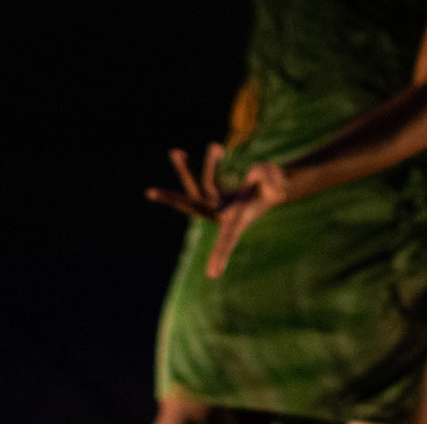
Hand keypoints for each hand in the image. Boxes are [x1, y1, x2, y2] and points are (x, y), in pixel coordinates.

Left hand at [145, 145, 288, 278]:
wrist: (274, 187)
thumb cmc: (276, 188)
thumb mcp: (276, 185)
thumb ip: (273, 186)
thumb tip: (271, 189)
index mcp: (238, 220)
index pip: (228, 237)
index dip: (222, 253)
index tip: (213, 273)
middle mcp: (222, 215)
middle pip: (193, 206)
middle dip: (172, 199)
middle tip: (150, 193)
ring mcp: (215, 205)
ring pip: (194, 188)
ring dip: (185, 170)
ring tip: (174, 152)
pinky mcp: (214, 196)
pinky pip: (203, 179)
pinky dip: (200, 166)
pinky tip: (198, 151)